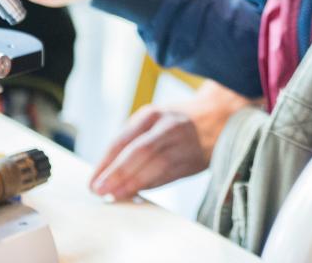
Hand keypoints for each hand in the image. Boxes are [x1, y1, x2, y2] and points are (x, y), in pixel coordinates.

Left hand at [90, 81, 251, 197]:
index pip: (123, 140)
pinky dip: (150, 186)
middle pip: (138, 152)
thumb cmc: (177, 121)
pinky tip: (137, 193)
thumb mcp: (154, 120)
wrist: (219, 116)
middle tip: (99, 191)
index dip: (105, 163)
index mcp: (152, 115)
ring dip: (133, 184)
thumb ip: (132, 140)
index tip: (93, 181)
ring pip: (154, 166)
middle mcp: (168, 127)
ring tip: (115, 196)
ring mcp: (183, 143)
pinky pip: (168, 176)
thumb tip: (106, 171)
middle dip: (117, 174)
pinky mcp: (193, 161)